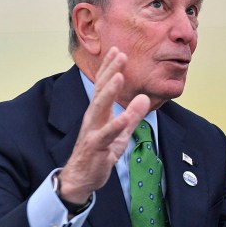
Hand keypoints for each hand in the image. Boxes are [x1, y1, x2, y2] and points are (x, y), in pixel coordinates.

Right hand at [58, 48, 149, 202]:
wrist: (81, 177)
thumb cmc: (100, 152)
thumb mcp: (121, 132)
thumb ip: (133, 115)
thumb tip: (144, 97)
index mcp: (98, 112)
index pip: (104, 86)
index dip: (110, 68)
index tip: (118, 49)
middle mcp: (93, 117)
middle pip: (101, 90)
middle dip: (110, 71)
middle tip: (120, 53)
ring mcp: (93, 131)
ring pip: (99, 108)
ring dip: (109, 91)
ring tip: (119, 76)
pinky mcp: (96, 146)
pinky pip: (106, 134)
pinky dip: (116, 124)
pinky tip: (124, 116)